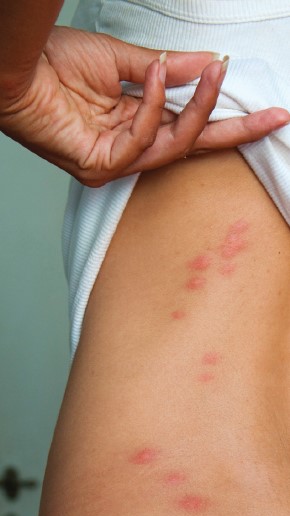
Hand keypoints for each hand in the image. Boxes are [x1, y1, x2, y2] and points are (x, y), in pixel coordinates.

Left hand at [0, 26, 287, 186]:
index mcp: (136, 122)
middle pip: (191, 146)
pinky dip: (151, 105)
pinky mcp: (101, 166)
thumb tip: (206, 65)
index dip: (224, 116)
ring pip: (174, 146)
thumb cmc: (57, 66)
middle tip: (272, 117)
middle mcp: (130, 146)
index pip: (188, 127)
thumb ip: (166, 70)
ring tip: (213, 71)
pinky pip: (141, 141)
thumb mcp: (123, 61)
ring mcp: (116, 161)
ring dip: (197, 108)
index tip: (262, 109)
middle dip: (234, 131)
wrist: (15, 70)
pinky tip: (151, 74)